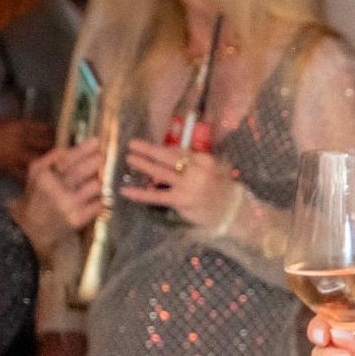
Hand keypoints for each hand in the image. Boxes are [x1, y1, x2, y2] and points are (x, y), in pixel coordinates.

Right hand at [0, 116, 53, 179]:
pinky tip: (39, 179)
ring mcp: (15, 154)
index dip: (53, 133)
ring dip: (47, 162)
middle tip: (62, 152)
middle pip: (46, 144)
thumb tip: (33, 131)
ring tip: (53, 165)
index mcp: (18, 125)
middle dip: (55, 148)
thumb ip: (17, 126)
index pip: (44, 129)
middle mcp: (20, 139)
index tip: (59, 136)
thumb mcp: (0, 121)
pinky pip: (24, 174)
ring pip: (39, 159)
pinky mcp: (8, 167)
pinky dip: (32, 176)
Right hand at [12, 139, 104, 255]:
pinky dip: (100, 200)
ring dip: (100, 182)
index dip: (85, 149)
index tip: (98, 141)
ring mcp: (67, 205)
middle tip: (104, 156)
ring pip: (95, 186)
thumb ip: (50, 158)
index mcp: (44, 176)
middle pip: (84, 171)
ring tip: (98, 181)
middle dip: (98, 161)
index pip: (68, 158)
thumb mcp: (35, 173)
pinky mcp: (77, 219)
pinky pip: (99, 203)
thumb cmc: (37, 196)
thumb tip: (68, 146)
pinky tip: (96, 199)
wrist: (33, 229)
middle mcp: (54, 190)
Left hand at [119, 139, 237, 226]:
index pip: (180, 151)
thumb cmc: (215, 188)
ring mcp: (189, 187)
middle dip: (149, 150)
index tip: (149, 147)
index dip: (162, 148)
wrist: (228, 211)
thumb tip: (165, 151)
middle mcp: (198, 172)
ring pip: (161, 173)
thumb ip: (190, 160)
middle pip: (169, 158)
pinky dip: (140, 193)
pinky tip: (126, 191)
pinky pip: (157, 196)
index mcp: (205, 161)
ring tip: (129, 159)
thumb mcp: (208, 169)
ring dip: (143, 165)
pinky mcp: (181, 201)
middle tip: (132, 144)